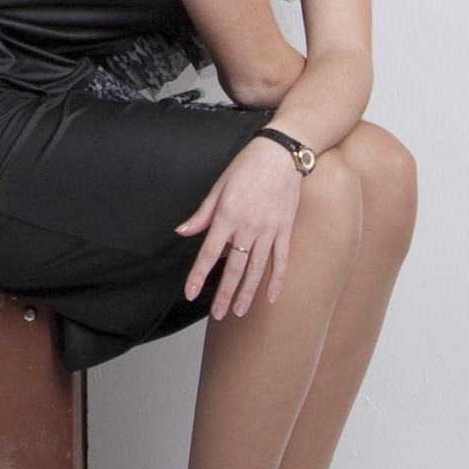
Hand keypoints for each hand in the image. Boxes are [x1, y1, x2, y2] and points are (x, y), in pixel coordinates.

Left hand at [177, 135, 305, 319]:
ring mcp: (269, 230)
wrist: (281, 154)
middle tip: (217, 314)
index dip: (198, 275)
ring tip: (238, 312)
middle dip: (224, 294)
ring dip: (247, 293)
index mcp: (226, 216)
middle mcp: (247, 227)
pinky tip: (271, 296)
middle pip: (234, 268)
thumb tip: (182, 231)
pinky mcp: (285, 230)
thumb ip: (202, 213)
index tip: (190, 293)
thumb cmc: (247, 166)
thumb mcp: (218, 186)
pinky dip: (277, 280)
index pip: (209, 253)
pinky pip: (281, 260)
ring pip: (257, 269)